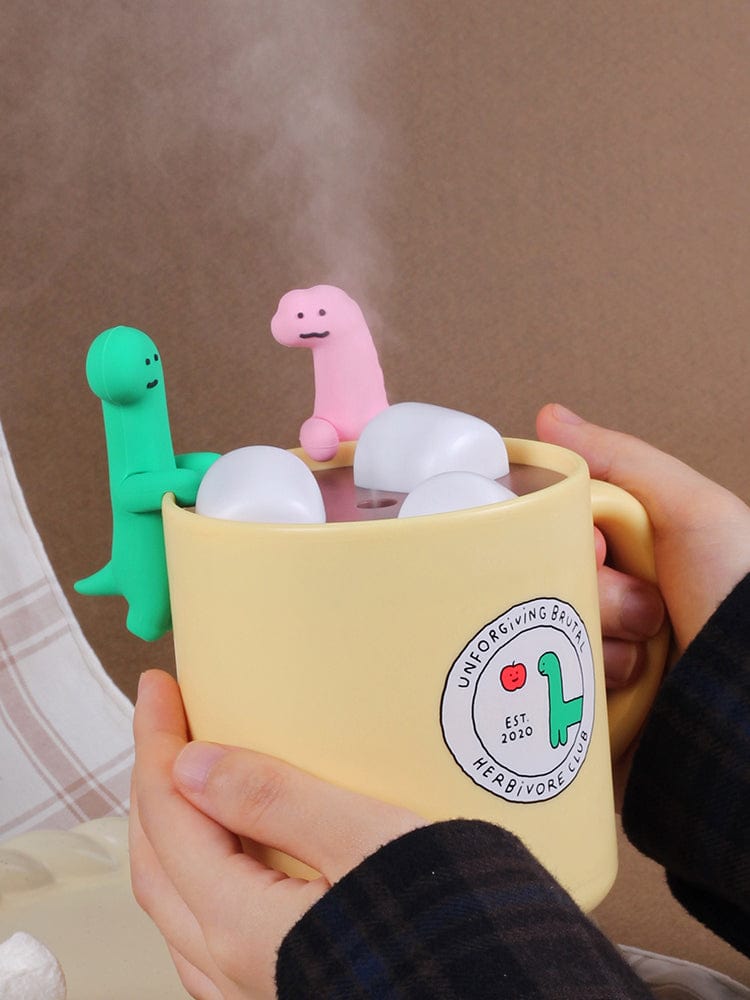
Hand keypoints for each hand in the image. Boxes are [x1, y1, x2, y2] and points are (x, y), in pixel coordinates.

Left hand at [130, 670, 421, 999]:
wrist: (495, 991)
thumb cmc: (444, 925)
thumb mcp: (368, 841)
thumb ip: (276, 801)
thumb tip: (195, 765)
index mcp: (243, 923)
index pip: (170, 813)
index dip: (158, 742)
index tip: (159, 688)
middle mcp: (230, 967)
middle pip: (156, 858)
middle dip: (152, 779)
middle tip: (163, 720)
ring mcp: (248, 989)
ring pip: (173, 901)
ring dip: (165, 831)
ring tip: (180, 778)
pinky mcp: (275, 992)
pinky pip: (200, 934)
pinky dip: (191, 877)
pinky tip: (217, 858)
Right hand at [537, 403, 749, 655]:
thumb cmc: (739, 585)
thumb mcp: (690, 508)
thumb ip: (619, 457)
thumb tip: (551, 419)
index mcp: (627, 535)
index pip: (553, 520)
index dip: (562, 532)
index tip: (599, 545)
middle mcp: (612, 580)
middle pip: (549, 574)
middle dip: (594, 586)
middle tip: (641, 594)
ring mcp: (605, 632)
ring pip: (555, 626)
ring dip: (601, 631)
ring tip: (651, 636)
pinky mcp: (597, 678)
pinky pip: (564, 670)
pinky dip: (598, 670)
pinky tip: (637, 669)